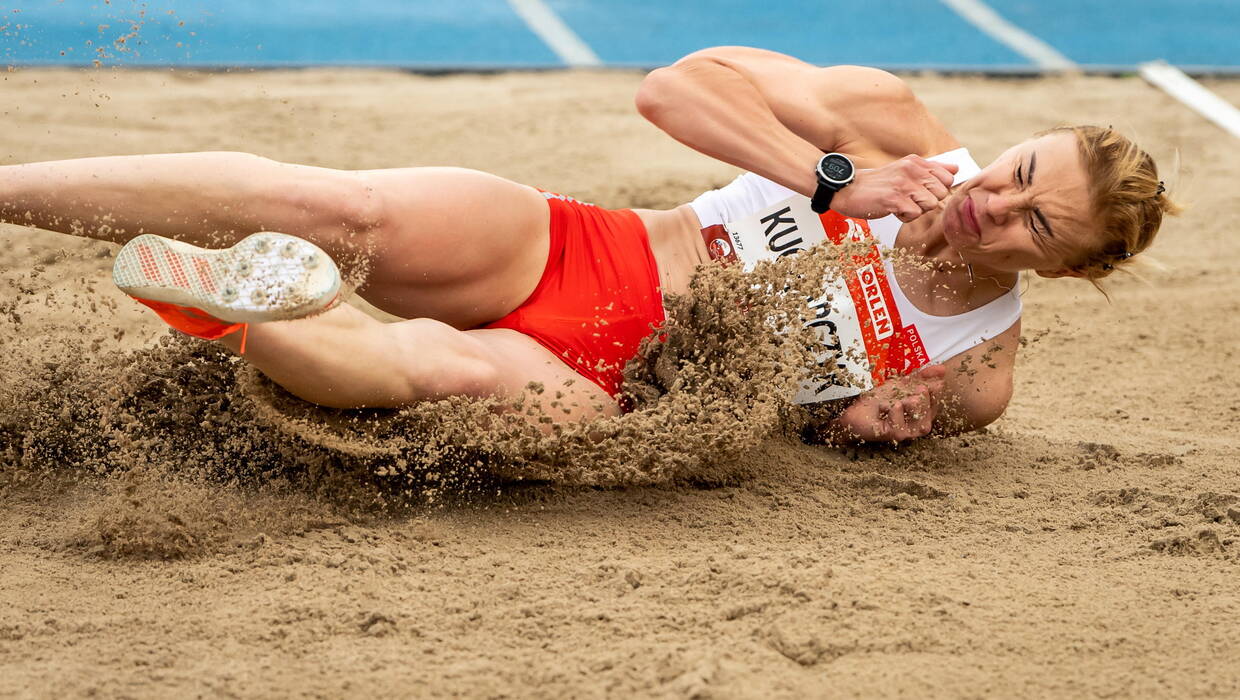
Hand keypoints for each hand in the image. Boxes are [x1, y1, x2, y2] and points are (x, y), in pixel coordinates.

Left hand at [830, 365, 946, 442]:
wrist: (853, 409)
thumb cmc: (878, 399)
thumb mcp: (901, 384)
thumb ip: (921, 376)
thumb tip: (943, 369)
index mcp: (919, 413)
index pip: (935, 405)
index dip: (936, 393)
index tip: (936, 382)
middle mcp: (914, 426)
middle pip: (930, 416)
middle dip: (927, 401)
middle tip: (921, 388)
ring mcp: (903, 433)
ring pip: (920, 425)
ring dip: (915, 409)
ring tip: (906, 398)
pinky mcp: (890, 435)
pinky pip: (898, 427)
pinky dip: (895, 413)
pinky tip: (888, 405)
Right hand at [831, 155, 957, 221]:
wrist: (848, 188)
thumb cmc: (877, 184)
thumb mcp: (906, 169)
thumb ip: (932, 169)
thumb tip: (956, 168)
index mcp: (916, 162)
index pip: (948, 178)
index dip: (937, 190)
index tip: (920, 192)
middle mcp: (912, 170)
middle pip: (941, 194)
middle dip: (926, 202)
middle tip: (907, 199)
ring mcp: (903, 184)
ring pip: (930, 205)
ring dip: (915, 210)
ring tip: (899, 204)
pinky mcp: (894, 199)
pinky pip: (914, 214)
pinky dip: (904, 216)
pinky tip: (892, 209)